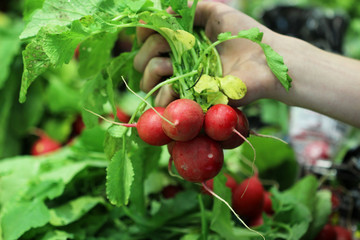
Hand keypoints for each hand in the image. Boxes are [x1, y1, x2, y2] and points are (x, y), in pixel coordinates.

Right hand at [133, 2, 279, 106]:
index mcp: (183, 44)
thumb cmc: (245, 35)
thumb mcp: (216, 13)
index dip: (144, 34)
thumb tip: (161, 12)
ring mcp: (184, 83)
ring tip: (172, 65)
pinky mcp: (193, 101)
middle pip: (142, 61)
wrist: (266, 60)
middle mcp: (179, 63)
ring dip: (153, 69)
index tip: (149, 29)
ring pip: (147, 81)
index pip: (148, 41)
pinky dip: (161, 95)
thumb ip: (189, 8)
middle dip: (148, 50)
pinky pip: (164, 103)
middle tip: (168, 46)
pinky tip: (173, 85)